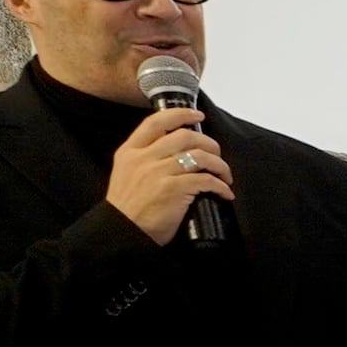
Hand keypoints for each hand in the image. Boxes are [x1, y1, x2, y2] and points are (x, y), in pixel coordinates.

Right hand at [107, 111, 231, 243]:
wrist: (121, 232)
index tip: (197, 115)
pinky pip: (206, 180)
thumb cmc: (128, 207)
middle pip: (185, 136)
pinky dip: (221, 186)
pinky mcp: (173, 190)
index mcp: (130, 152)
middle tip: (217, 154)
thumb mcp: (126, 173)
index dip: (180, 114)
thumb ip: (144, 158)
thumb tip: (174, 150)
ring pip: (200, 156)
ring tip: (224, 175)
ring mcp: (158, 173)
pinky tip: (224, 193)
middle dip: (209, 143)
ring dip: (219, 165)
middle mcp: (144, 158)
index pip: (156, 122)